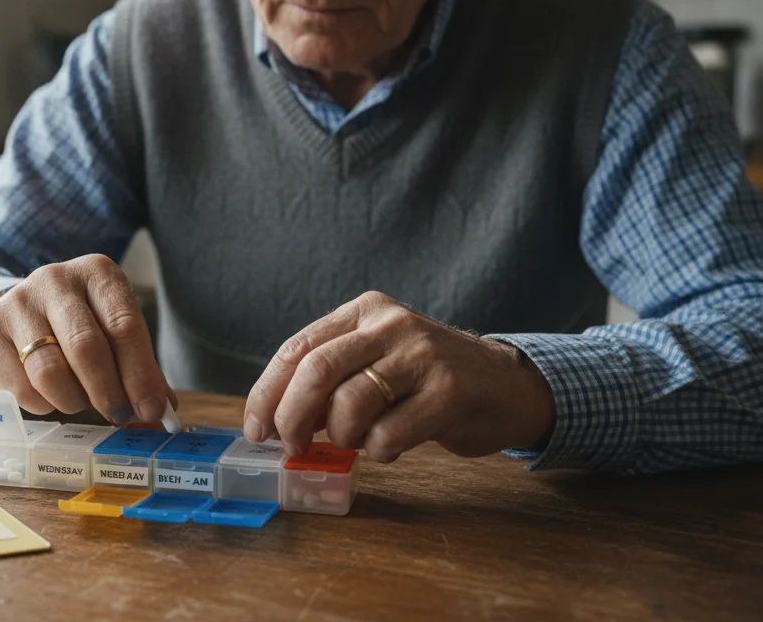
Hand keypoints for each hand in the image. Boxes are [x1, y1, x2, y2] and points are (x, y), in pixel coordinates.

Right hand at [0, 254, 174, 423]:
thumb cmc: (79, 324)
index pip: (124, 325)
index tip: (151, 409)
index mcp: (97, 272)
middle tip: (118, 415)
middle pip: (86, 347)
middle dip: (107, 392)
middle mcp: (55, 279)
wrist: (19, 310)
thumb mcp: (113, 331)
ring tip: (81, 403)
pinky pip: (21, 386)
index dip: (140, 374)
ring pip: (50, 370)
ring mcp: (17, 302)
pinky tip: (50, 397)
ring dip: (73, 400)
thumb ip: (141, 368)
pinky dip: (43, 404)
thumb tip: (165, 410)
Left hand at [243, 291, 555, 461]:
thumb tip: (274, 419)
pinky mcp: (450, 392)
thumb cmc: (425, 379)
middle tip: (290, 446)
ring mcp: (423, 355)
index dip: (267, 392)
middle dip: (291, 416)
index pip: (297, 348)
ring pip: (351, 403)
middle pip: (317, 370)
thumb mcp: (375, 361)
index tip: (256, 428)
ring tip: (356, 442)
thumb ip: (329, 380)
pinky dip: (378, 452)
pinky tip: (390, 446)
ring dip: (342, 437)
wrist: (506, 385)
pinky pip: (389, 434)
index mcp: (364, 311)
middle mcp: (391, 324)